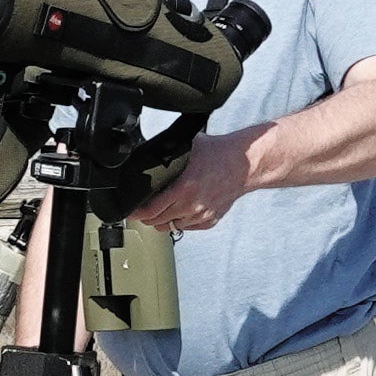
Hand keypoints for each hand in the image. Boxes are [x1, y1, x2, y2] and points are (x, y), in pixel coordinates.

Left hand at [134, 126, 259, 233]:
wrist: (245, 164)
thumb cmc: (218, 153)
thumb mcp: (188, 147)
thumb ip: (167, 152)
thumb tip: (148, 150)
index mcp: (184, 188)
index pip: (151, 210)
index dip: (136, 212)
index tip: (130, 210)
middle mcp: (192, 205)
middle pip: (157, 222)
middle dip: (146, 217)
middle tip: (141, 209)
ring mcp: (202, 215)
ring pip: (171, 227)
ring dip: (162, 220)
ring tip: (158, 210)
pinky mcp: (210, 220)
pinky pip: (186, 228)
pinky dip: (179, 221)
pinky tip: (177, 210)